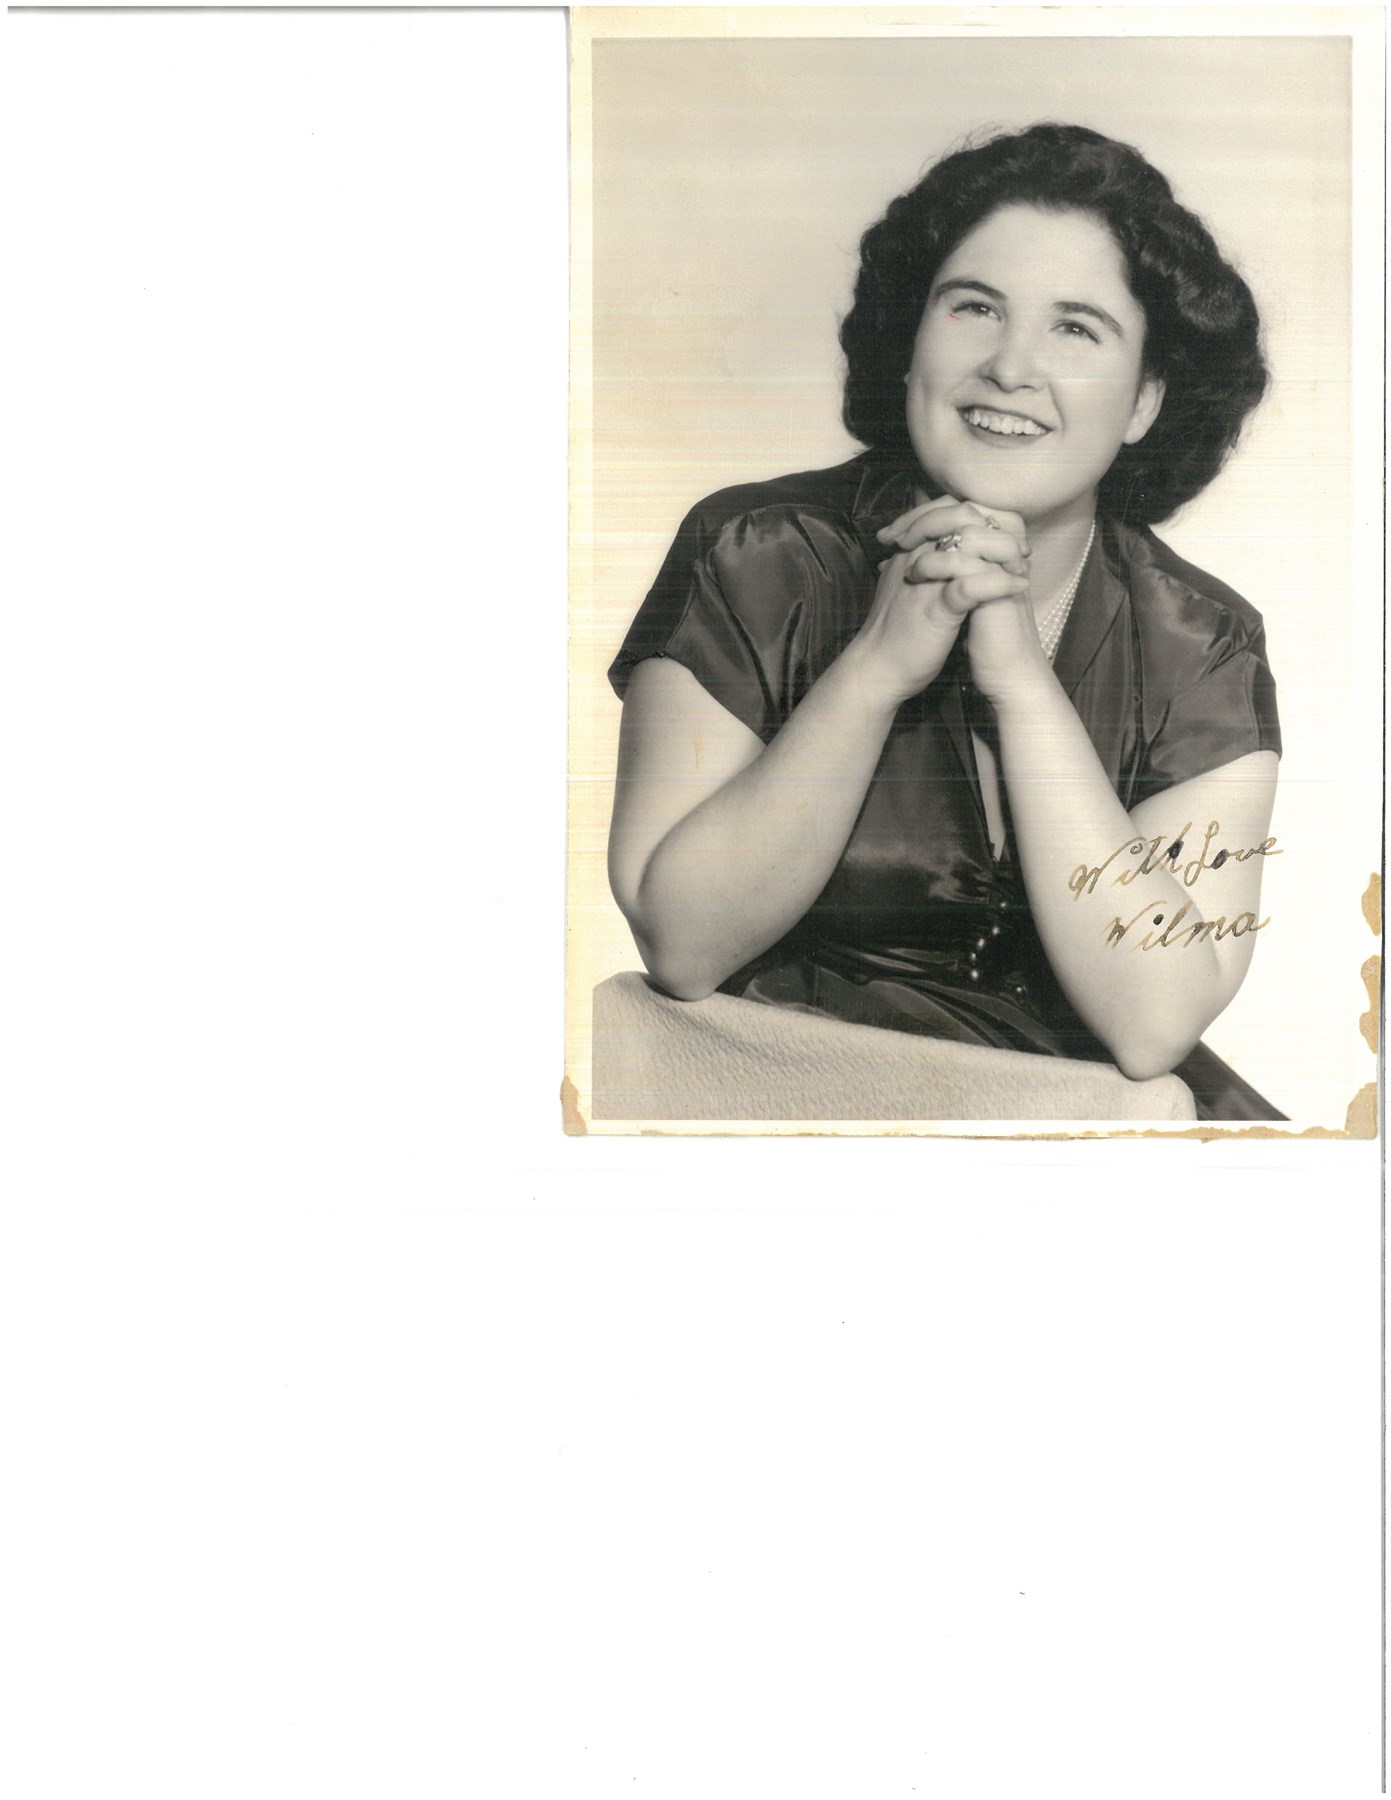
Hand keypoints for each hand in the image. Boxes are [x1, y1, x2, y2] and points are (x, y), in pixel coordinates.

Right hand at [849, 497, 1030, 705]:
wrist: (877, 667)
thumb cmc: (894, 631)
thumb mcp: (904, 586)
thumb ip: (919, 563)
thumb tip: (941, 548)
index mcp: (911, 550)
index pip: (947, 508)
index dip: (981, 515)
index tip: (1005, 536)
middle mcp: (917, 557)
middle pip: (958, 515)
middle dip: (996, 526)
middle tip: (1020, 548)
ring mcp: (927, 581)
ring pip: (967, 543)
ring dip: (1004, 550)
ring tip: (1023, 566)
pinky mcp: (936, 608)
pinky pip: (970, 586)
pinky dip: (999, 583)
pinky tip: (1018, 586)